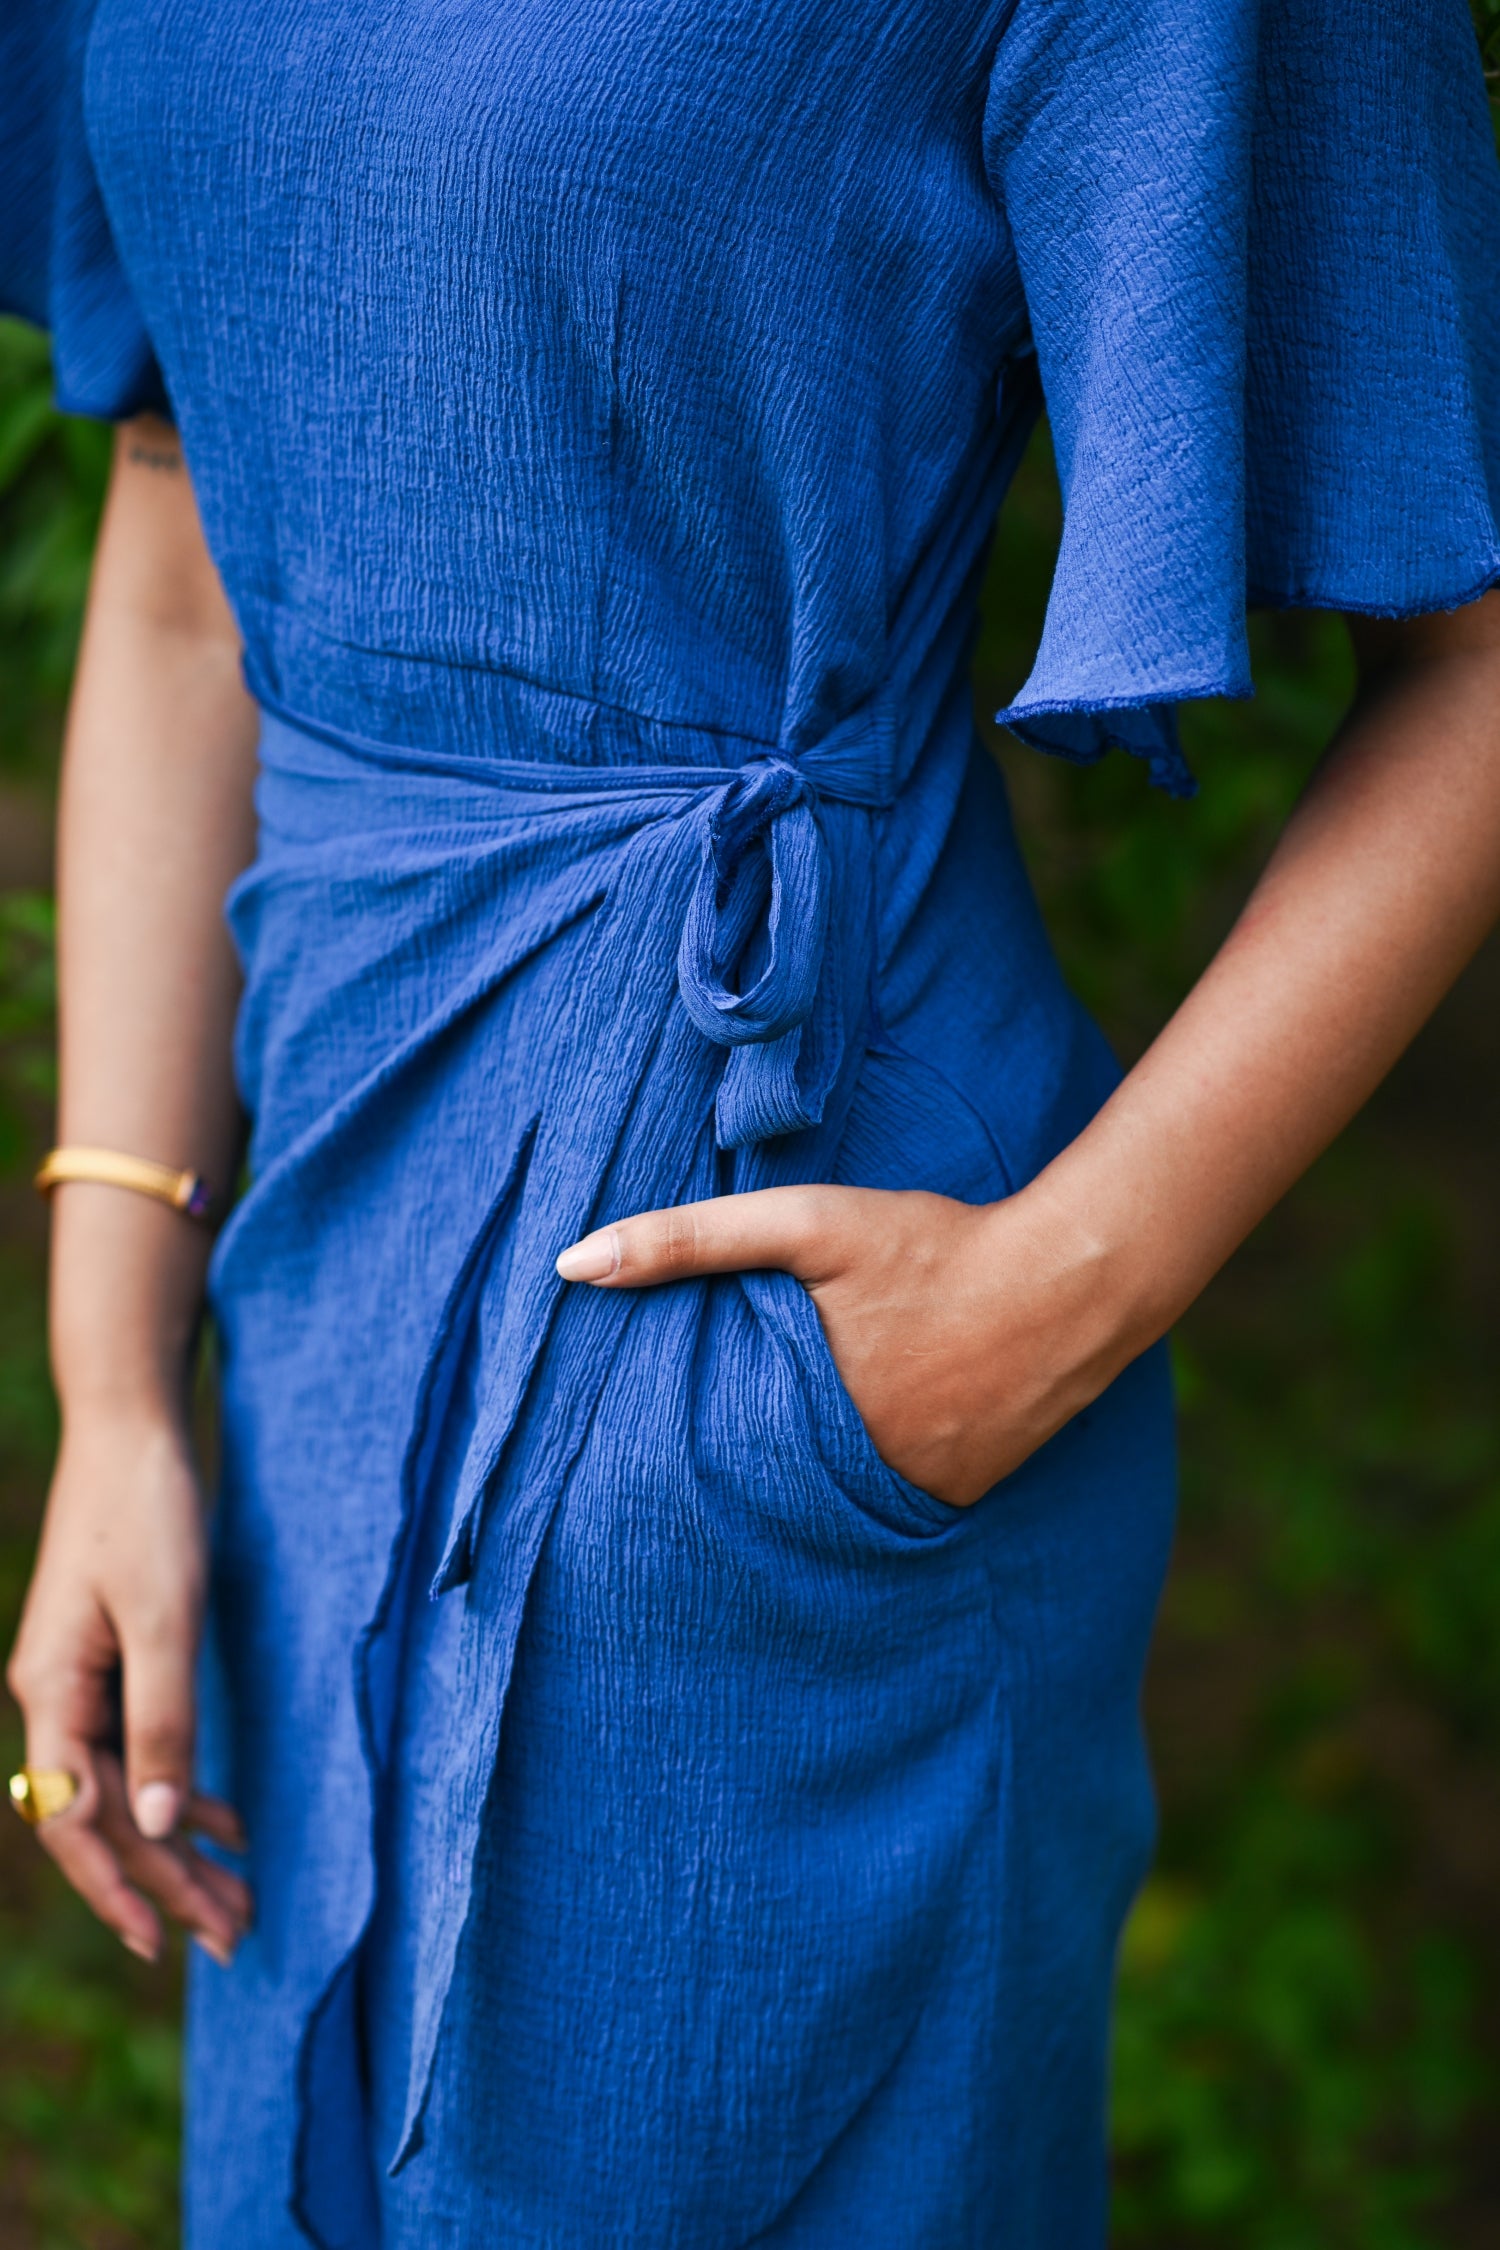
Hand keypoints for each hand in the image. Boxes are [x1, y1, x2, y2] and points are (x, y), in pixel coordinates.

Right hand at [6, 1410, 250, 1963]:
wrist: (131, 1428)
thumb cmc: (147, 1512)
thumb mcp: (168, 1618)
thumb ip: (164, 1722)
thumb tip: (165, 1826)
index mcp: (53, 1692)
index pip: (78, 1819)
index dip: (120, 1885)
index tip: (164, 1943)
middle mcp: (55, 1696)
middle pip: (108, 1815)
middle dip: (167, 1880)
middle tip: (232, 1938)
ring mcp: (81, 1681)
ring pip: (129, 1788)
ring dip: (181, 1844)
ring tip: (239, 1898)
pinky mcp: (112, 1661)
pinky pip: (140, 1749)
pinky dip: (185, 1787)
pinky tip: (228, 1821)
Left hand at [556, 1183, 1140, 1504]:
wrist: (1068, 1284)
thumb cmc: (931, 1247)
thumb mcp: (805, 1225)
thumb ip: (690, 1239)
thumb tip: (571, 1263)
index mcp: (796, 1420)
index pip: (702, 1457)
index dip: (671, 1449)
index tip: (633, 1450)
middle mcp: (851, 1475)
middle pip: (762, 1484)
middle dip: (732, 1473)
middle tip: (699, 1461)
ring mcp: (908, 1494)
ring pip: (824, 1499)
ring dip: (799, 1480)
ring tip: (773, 1455)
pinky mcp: (955, 1497)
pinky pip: (887, 1499)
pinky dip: (865, 1480)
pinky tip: (863, 1444)